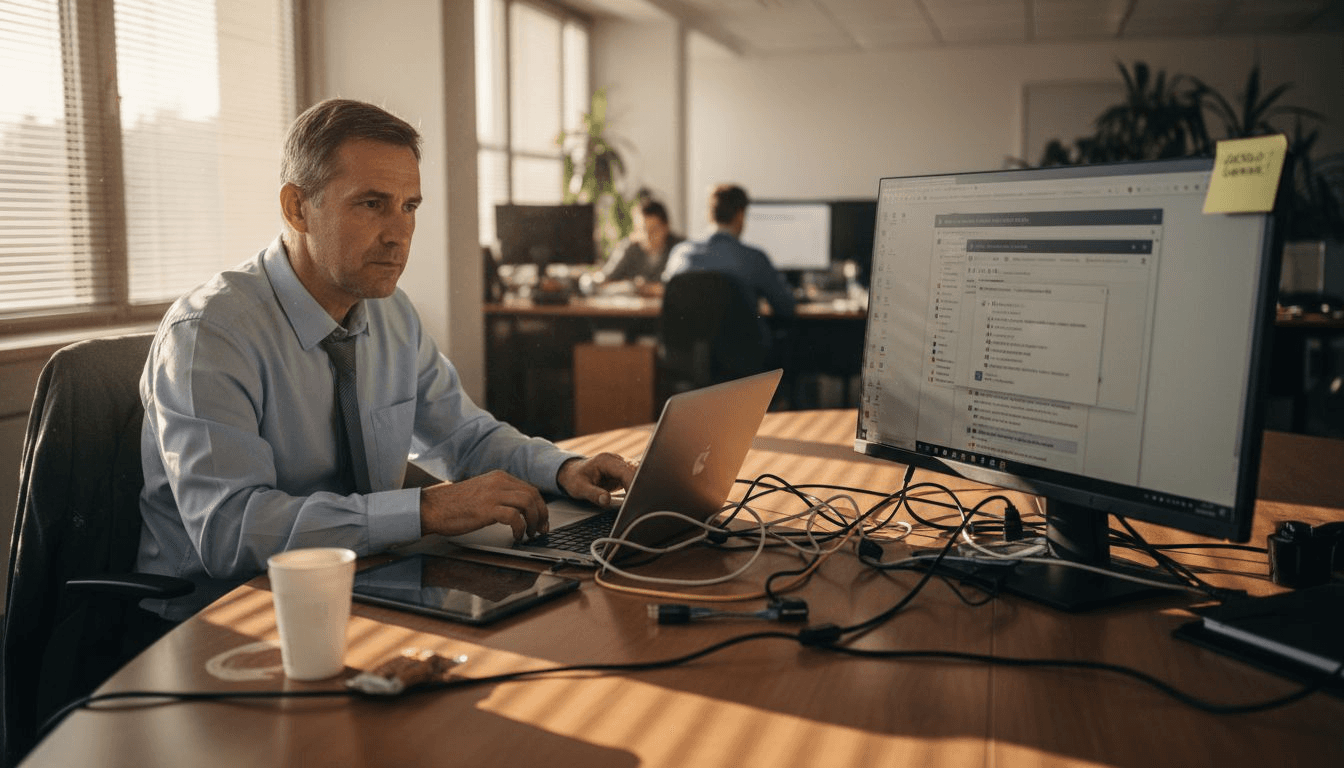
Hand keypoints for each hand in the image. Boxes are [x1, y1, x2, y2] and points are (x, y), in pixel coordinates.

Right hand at [419, 470, 548, 541]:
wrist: (433, 507)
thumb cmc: (455, 504)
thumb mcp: (482, 492)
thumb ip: (500, 494)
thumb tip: (520, 509)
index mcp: (499, 477)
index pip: (530, 489)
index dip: (540, 506)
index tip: (542, 521)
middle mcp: (498, 482)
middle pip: (533, 495)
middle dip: (541, 514)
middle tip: (541, 530)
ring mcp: (493, 494)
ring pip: (527, 503)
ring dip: (533, 522)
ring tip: (530, 534)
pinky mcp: (487, 509)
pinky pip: (514, 517)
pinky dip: (520, 528)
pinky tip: (516, 537)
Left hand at [556, 453, 636, 507]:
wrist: (571, 472)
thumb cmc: (574, 478)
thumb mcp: (579, 488)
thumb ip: (593, 494)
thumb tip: (607, 500)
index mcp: (605, 461)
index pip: (625, 471)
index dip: (632, 484)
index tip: (635, 498)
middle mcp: (615, 460)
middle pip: (635, 470)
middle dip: (640, 485)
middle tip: (641, 502)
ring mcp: (620, 465)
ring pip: (638, 473)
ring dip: (640, 486)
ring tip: (640, 501)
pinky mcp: (623, 472)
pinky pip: (634, 477)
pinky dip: (637, 486)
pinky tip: (637, 497)